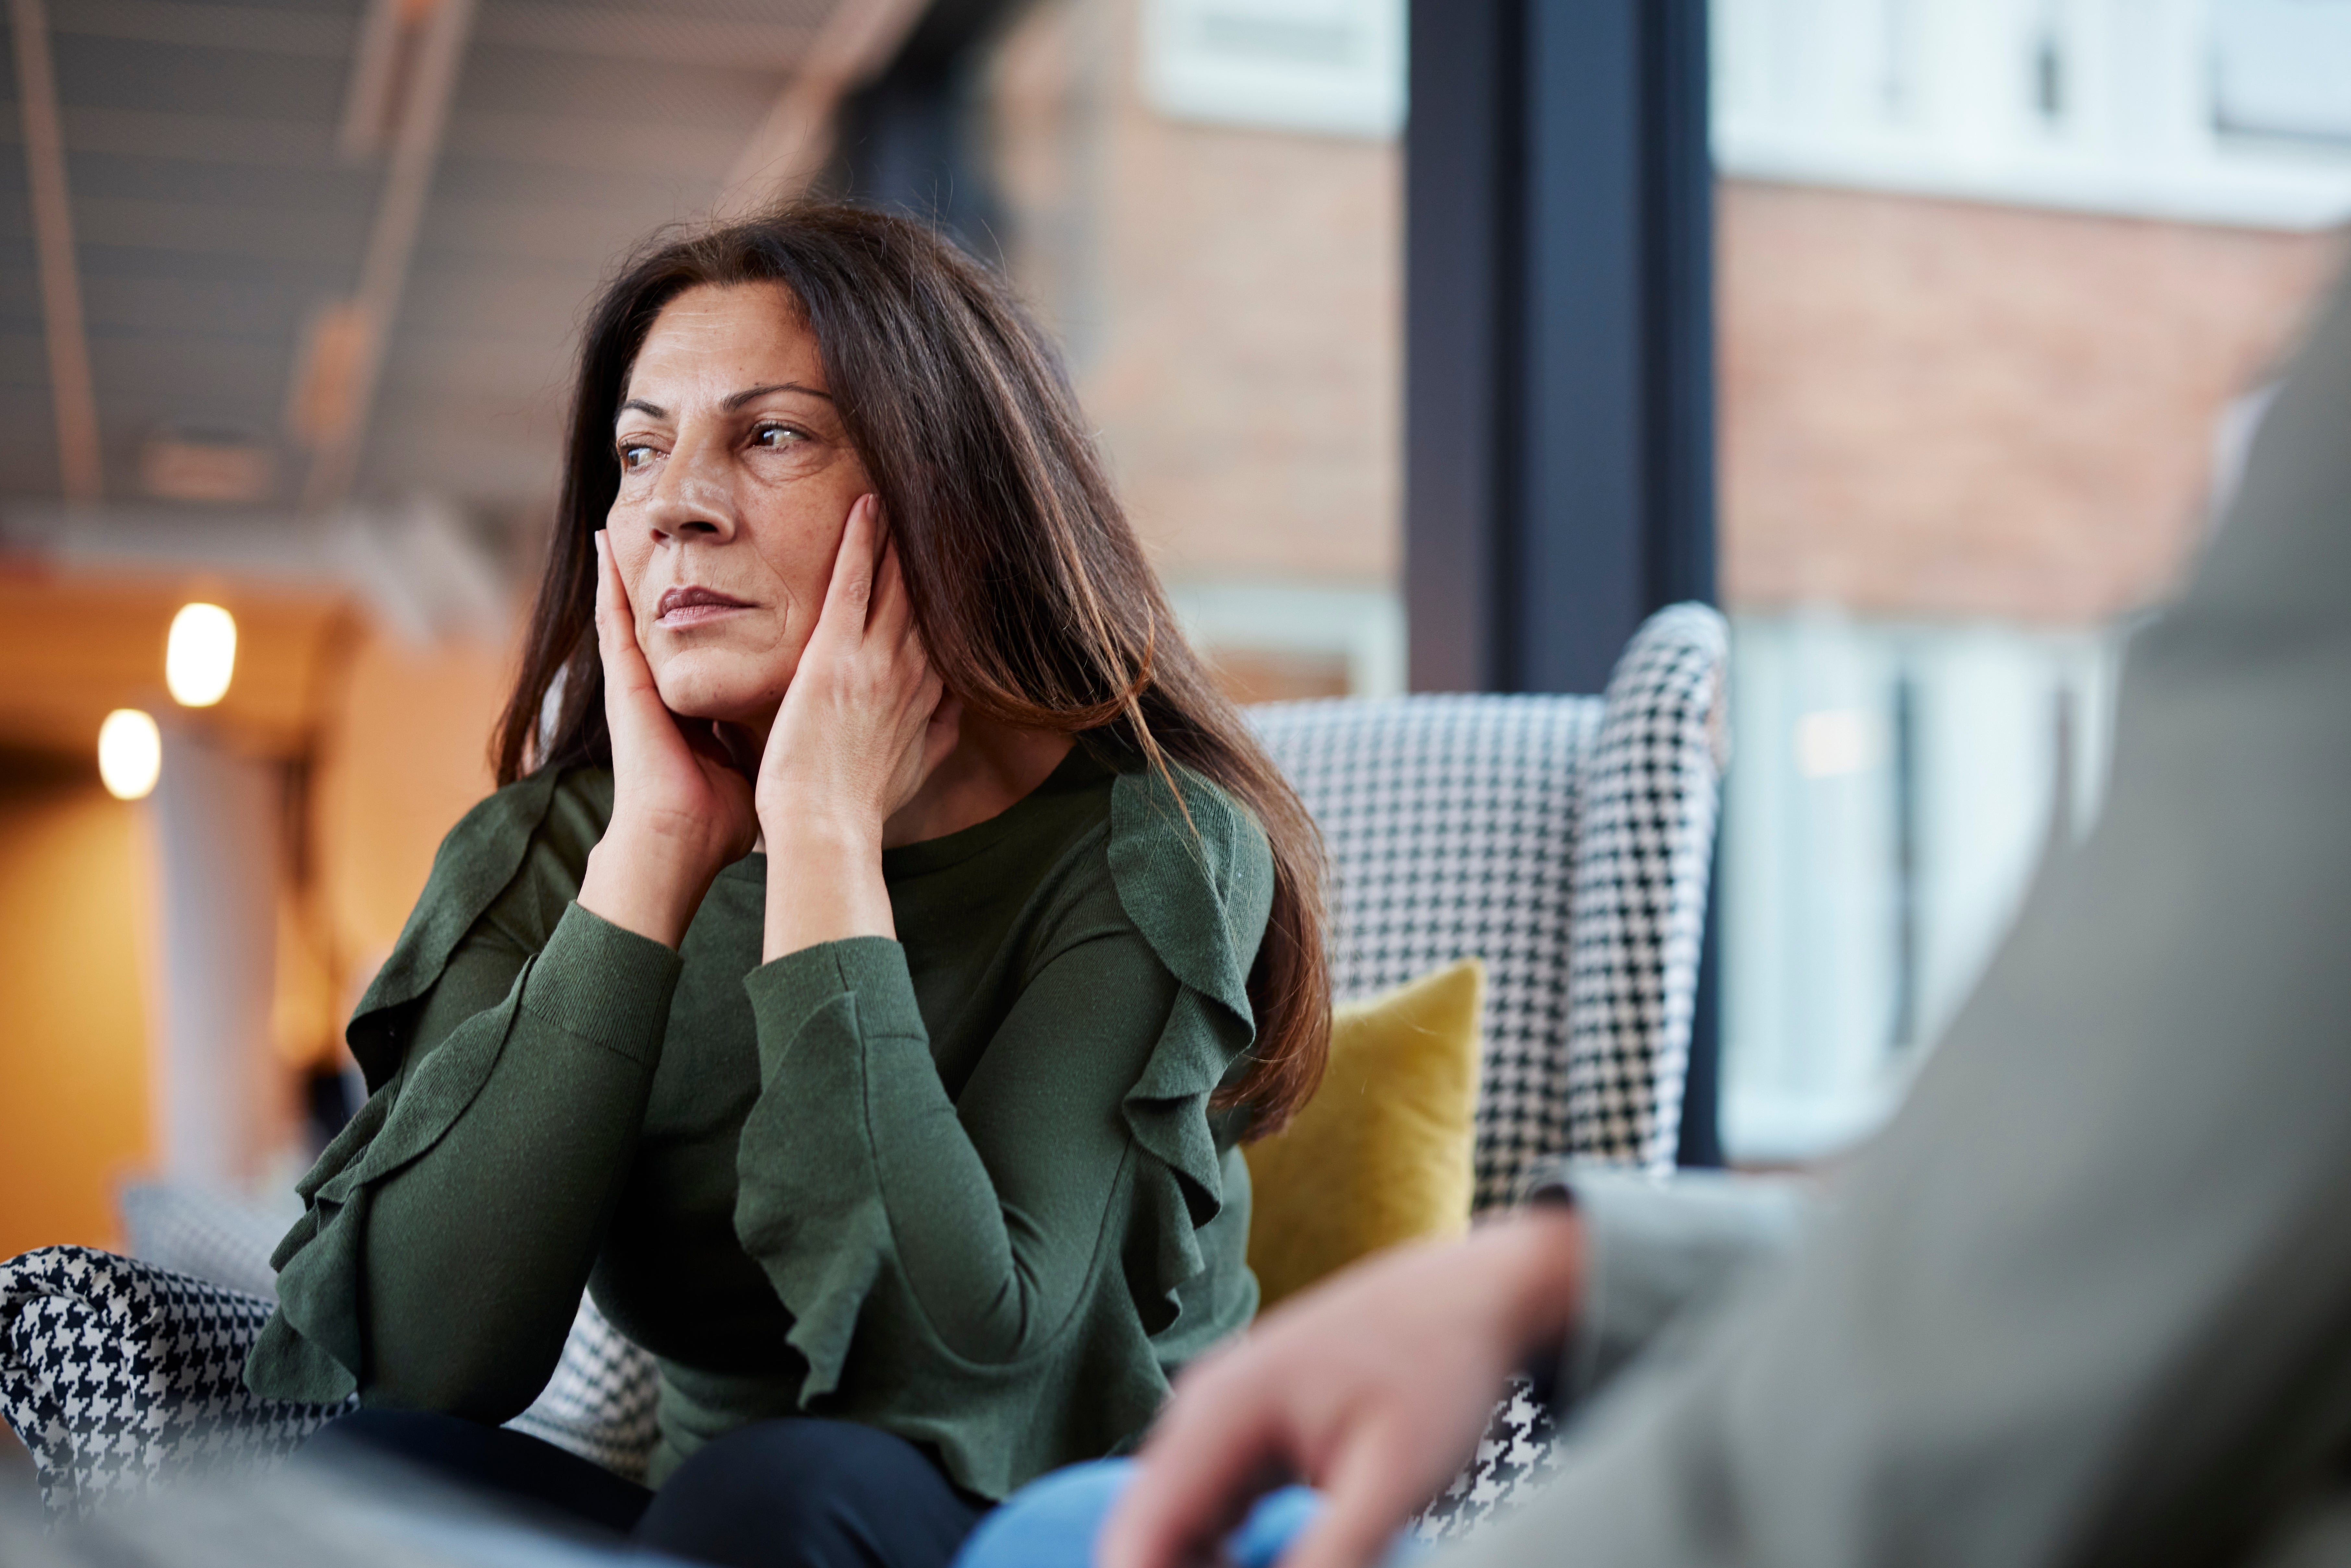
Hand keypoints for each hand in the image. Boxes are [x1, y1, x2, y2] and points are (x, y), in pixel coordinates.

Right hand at [576, 528, 758, 947]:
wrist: (680, 842)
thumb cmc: (720, 817)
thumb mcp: (754, 757)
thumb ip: (771, 732)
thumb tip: (810, 723)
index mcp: (698, 704)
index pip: (709, 644)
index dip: (714, 609)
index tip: (727, 572)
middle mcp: (666, 686)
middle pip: (673, 618)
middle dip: (676, 577)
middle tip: (681, 525)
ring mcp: (639, 682)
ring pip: (639, 610)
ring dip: (633, 567)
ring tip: (627, 519)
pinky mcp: (623, 682)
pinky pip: (614, 622)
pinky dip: (608, 585)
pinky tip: (603, 547)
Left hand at [756, 494, 959, 957]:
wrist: (824, 829)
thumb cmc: (859, 805)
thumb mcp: (917, 768)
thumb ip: (939, 731)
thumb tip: (956, 708)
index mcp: (927, 694)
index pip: (945, 625)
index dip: (954, 586)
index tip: (962, 550)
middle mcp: (912, 669)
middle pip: (931, 591)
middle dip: (938, 543)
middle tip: (948, 494)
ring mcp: (876, 660)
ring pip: (898, 578)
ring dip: (904, 528)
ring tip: (910, 483)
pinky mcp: (835, 656)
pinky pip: (852, 583)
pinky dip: (861, 541)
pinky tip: (865, 504)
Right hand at [1099, 1210, 1586, 1567]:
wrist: (1471, 1295)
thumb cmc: (1439, 1367)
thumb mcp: (1393, 1478)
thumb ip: (1332, 1555)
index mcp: (1218, 1411)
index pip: (1139, 1527)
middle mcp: (1203, 1408)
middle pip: (1150, 1528)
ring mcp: (1222, 1413)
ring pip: (1178, 1520)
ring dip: (1203, 1567)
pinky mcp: (1249, 1427)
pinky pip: (1212, 1504)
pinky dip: (1227, 1551)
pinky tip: (1271, 1567)